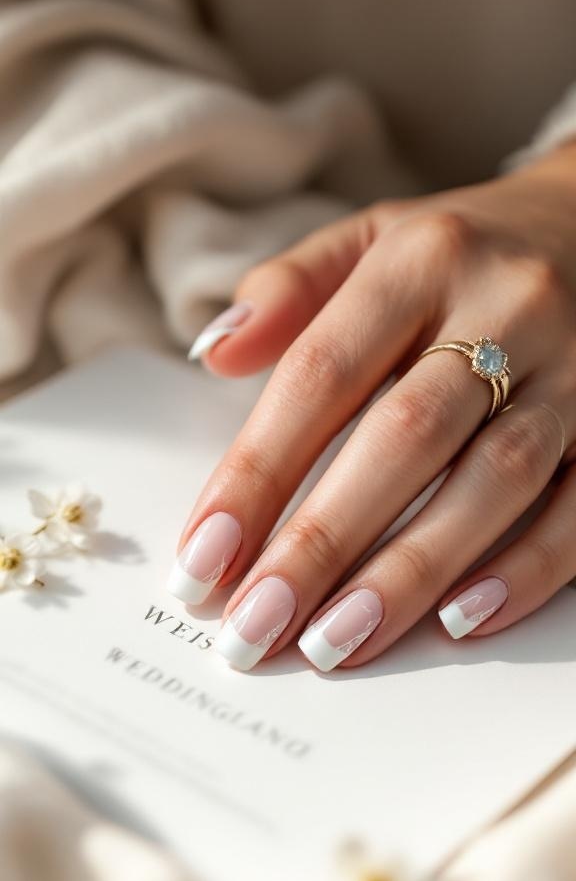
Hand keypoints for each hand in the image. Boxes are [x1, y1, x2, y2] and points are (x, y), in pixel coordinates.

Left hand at [168, 143, 575, 671]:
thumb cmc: (458, 252)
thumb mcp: (370, 238)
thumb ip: (290, 288)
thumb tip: (214, 353)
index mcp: (421, 260)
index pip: (321, 373)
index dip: (258, 470)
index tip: (205, 556)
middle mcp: (506, 307)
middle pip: (405, 437)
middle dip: (323, 541)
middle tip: (257, 623)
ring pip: (495, 480)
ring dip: (412, 571)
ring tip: (337, 641)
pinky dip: (526, 568)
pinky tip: (461, 620)